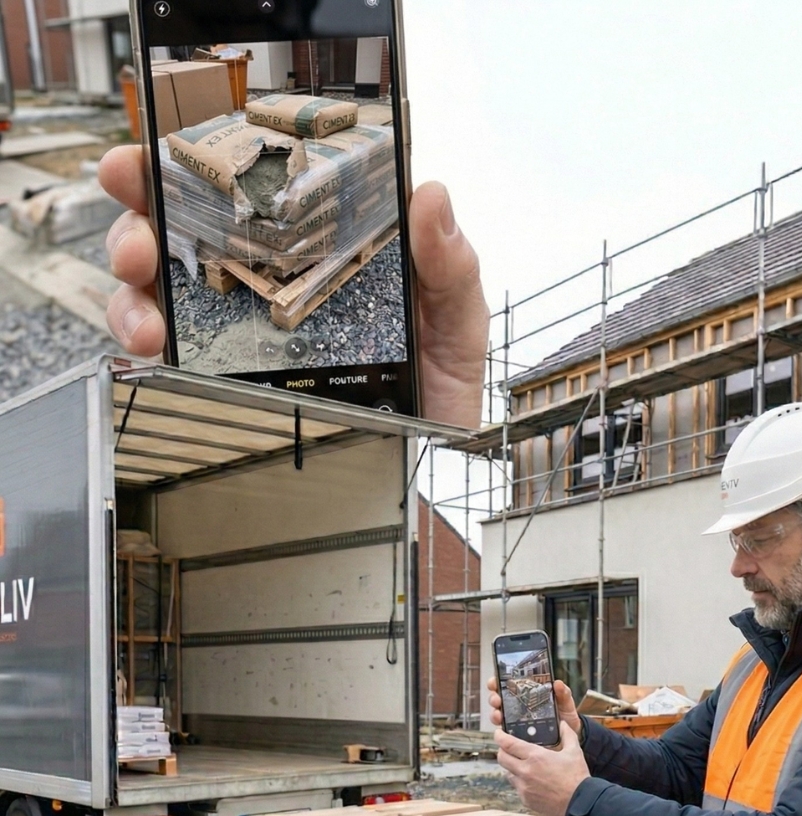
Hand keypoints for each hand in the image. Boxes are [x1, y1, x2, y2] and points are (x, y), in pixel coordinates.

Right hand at [98, 149, 489, 428]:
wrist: (434, 458)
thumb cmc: (442, 381)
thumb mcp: (455, 315)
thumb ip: (448, 262)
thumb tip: (430, 196)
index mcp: (307, 243)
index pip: (236, 190)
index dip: (180, 164)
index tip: (150, 156)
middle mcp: (261, 280)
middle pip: (175, 234)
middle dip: (136, 226)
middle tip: (140, 244)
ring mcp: (238, 332)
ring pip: (156, 295)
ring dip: (132, 297)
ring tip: (148, 319)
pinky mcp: (229, 384)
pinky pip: (169, 361)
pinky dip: (148, 349)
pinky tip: (158, 352)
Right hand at [487, 677, 580, 735]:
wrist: (570, 737)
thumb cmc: (565, 717)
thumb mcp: (566, 703)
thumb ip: (563, 693)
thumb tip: (558, 683)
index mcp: (527, 695)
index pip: (508, 685)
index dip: (498, 681)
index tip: (496, 681)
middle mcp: (518, 707)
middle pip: (498, 699)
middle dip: (494, 698)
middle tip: (497, 699)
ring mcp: (516, 722)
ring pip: (498, 716)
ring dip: (495, 714)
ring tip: (499, 715)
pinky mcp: (517, 736)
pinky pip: (506, 734)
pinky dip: (503, 732)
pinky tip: (505, 731)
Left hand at [496, 722, 589, 815]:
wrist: (580, 804)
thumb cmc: (577, 778)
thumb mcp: (574, 752)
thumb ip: (567, 735)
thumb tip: (564, 724)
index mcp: (535, 756)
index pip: (508, 743)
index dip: (499, 736)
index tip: (498, 733)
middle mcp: (525, 771)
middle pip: (501, 758)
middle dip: (502, 751)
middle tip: (508, 748)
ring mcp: (524, 787)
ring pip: (508, 773)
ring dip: (512, 768)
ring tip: (523, 766)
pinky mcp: (526, 799)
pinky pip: (517, 788)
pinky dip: (521, 783)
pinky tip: (533, 781)